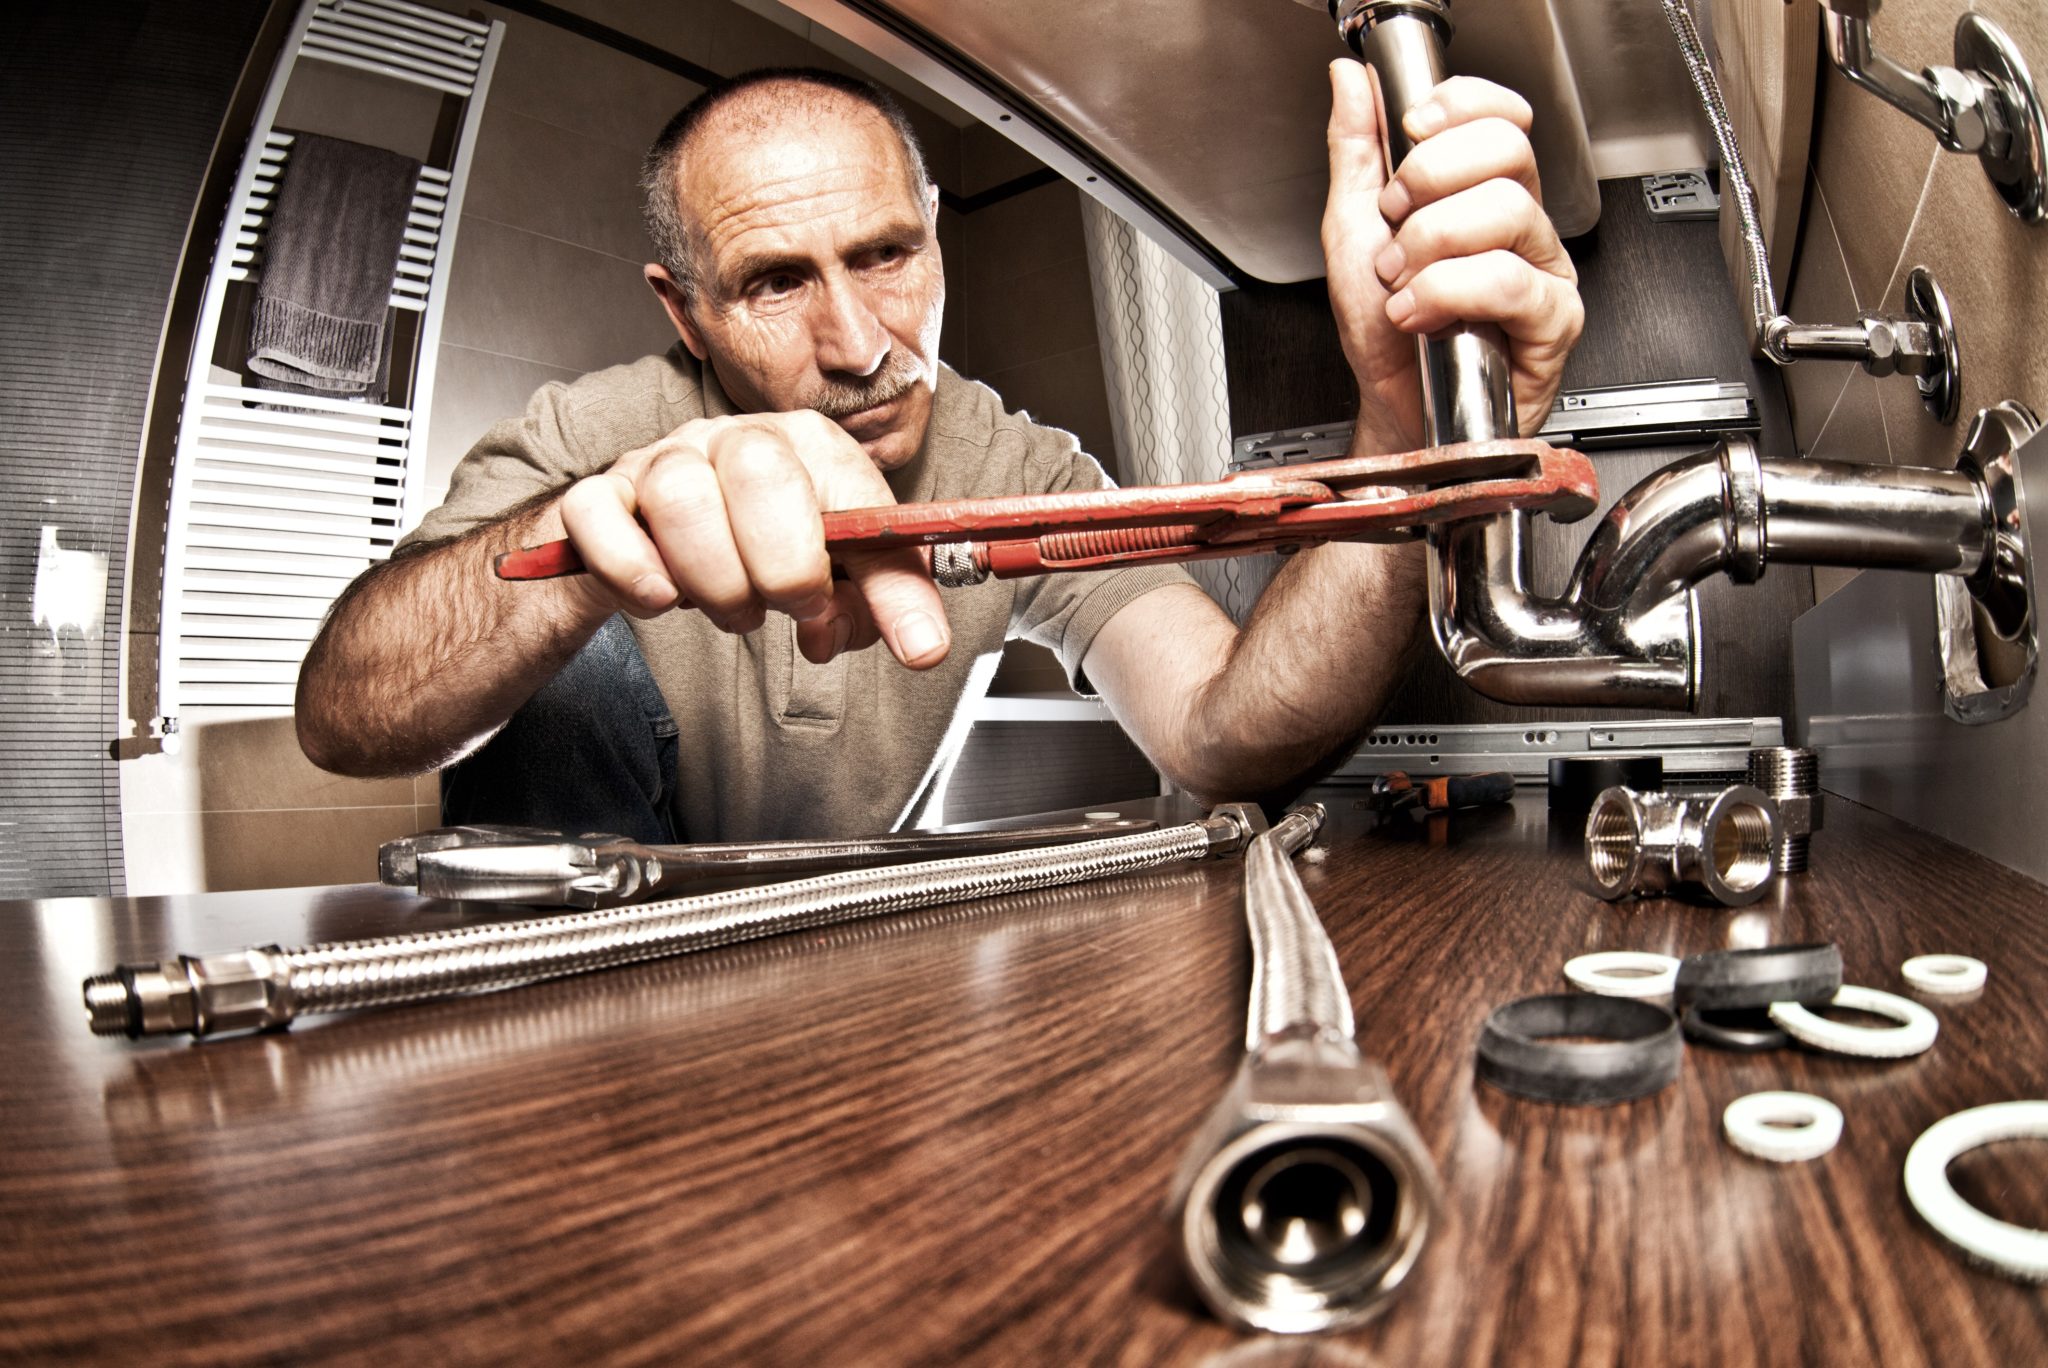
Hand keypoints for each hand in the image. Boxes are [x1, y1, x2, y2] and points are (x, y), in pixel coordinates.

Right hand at [554, 409, 949, 667]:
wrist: (667, 549)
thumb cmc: (765, 551)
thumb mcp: (844, 576)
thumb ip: (887, 603)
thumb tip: (921, 646)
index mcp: (810, 445)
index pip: (854, 495)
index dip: (872, 573)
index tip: (876, 630)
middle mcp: (735, 438)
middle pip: (758, 473)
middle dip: (780, 568)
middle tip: (784, 610)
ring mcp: (662, 459)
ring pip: (679, 497)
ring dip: (713, 580)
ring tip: (734, 610)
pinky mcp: (601, 494)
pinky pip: (599, 516)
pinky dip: (632, 571)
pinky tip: (663, 599)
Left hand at [1323, 63, 1582, 445]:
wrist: (1392, 412)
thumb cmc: (1385, 337)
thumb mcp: (1352, 232)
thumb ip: (1355, 154)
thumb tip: (1351, 84)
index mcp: (1482, 194)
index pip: (1501, 115)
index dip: (1459, 108)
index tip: (1410, 131)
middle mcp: (1520, 226)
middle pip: (1507, 149)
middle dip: (1430, 182)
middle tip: (1396, 230)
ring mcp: (1542, 270)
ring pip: (1505, 210)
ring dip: (1430, 248)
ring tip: (1403, 286)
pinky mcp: (1553, 320)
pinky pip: (1509, 281)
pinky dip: (1447, 294)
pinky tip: (1420, 315)